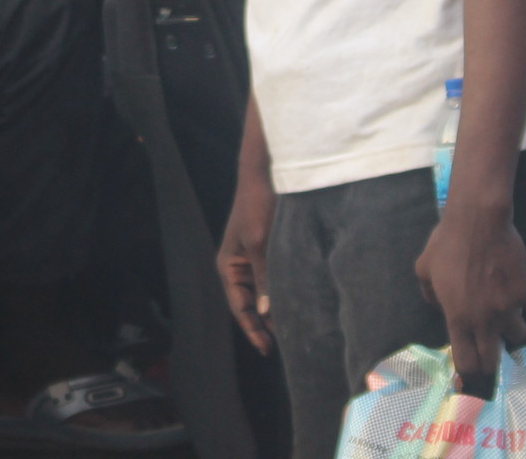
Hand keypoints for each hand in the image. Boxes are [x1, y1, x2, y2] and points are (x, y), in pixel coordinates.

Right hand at [217, 155, 275, 354]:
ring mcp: (253, 260)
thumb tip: (266, 312)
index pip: (239, 307)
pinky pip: (273, 279)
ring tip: (294, 329)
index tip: (268, 350)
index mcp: (228, 266)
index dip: (253, 330)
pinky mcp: (267, 251)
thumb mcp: (260, 243)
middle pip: (250, 304)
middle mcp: (239, 267)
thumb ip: (264, 277)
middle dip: (265, 324)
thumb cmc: (257, 206)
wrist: (265, 174)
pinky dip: (282, 293)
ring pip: (263, 293)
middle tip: (286, 345)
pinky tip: (297, 303)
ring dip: (275, 309)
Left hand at [414, 200, 525, 385]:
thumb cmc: (447, 242)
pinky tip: (515, 283)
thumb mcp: (424, 268)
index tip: (470, 364)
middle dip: (491, 359)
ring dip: (512, 326)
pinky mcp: (525, 292)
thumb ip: (429, 294)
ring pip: (519, 335)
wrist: (478, 221)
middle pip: (493, 360)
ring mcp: (507, 308)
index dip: (468, 367)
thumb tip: (437, 307)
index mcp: (457, 317)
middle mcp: (484, 320)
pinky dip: (524, 297)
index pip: (466, 360)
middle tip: (490, 348)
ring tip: (505, 310)